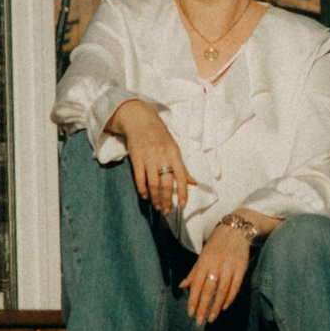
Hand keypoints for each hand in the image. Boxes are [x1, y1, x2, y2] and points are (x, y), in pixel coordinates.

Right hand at [110, 97, 191, 213]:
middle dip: (167, 200)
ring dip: (155, 198)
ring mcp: (148, 157)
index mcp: (175, 154)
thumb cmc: (159, 135)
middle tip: (167, 211)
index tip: (182, 206)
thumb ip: (182, 168)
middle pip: (166, 184)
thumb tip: (194, 183)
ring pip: (153, 184)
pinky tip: (145, 196)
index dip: (183, 193)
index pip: (182, 177)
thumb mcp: (174, 148)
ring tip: (157, 206)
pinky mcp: (136, 158)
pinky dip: (142, 189)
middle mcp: (163, 156)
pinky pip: (139, 178)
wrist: (140, 119)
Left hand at [183, 218, 256, 327]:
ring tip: (212, 318)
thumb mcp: (202, 256)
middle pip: (209, 290)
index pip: (197, 285)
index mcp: (204, 262)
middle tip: (200, 321)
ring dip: (216, 306)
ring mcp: (229, 266)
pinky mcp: (241, 268)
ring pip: (223, 290)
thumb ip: (194, 273)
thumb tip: (182, 287)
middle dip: (204, 307)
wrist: (235, 230)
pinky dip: (230, 298)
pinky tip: (224, 307)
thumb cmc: (216, 245)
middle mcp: (216, 264)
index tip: (191, 314)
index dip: (194, 300)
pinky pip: (235, 286)